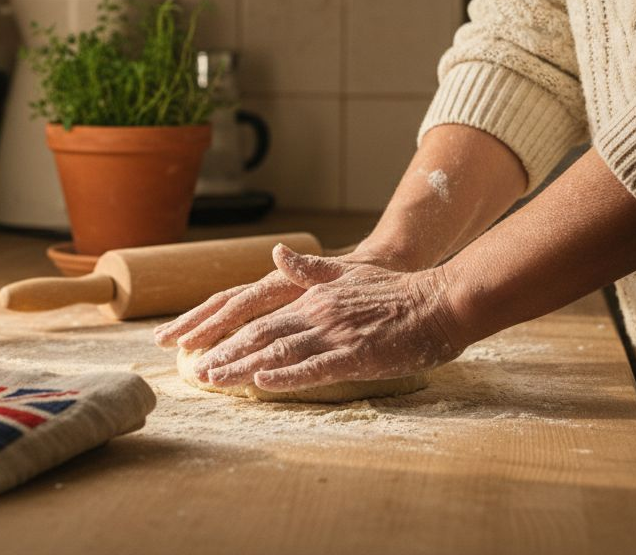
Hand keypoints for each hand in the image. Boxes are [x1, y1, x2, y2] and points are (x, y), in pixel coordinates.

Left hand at [191, 244, 468, 392]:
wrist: (441, 300)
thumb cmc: (397, 290)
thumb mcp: (348, 271)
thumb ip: (310, 268)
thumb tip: (276, 253)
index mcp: (311, 298)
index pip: (258, 316)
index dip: (225, 333)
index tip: (197, 346)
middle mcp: (317, 313)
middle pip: (260, 334)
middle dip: (223, 353)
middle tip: (194, 371)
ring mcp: (336, 334)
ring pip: (280, 351)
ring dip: (244, 366)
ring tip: (214, 379)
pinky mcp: (358, 355)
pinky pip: (317, 367)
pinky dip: (288, 375)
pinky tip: (265, 383)